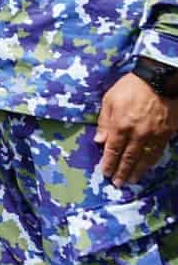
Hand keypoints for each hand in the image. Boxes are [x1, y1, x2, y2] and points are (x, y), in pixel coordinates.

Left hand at [94, 71, 177, 186]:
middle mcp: (137, 134)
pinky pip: (158, 152)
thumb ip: (104, 122)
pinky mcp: (167, 134)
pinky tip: (147, 166)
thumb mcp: (109, 100)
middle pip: (128, 158)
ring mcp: (154, 136)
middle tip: (118, 184)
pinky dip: (152, 162)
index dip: (108, 163)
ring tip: (132, 180)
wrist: (158, 80)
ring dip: (137, 171)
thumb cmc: (130, 87)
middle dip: (122, 172)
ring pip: (145, 159)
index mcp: (120, 126)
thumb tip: (99, 141)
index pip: (113, 150)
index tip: (105, 173)